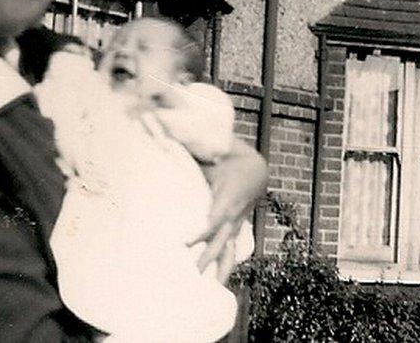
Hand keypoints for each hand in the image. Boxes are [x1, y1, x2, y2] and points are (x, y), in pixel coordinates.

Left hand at [188, 137, 267, 282]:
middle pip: (221, 239)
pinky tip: (216, 282)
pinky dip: (224, 265)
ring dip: (220, 268)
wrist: (256, 166)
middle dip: (208, 256)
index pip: (216, 217)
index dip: (203, 229)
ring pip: (229, 248)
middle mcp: (234, 213)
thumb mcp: (213, 150)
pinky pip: (229, 249)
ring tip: (211, 288)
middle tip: (193, 272)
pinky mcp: (234, 227)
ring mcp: (236, 222)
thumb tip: (163, 131)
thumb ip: (189, 144)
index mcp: (229, 195)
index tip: (188, 240)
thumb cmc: (228, 155)